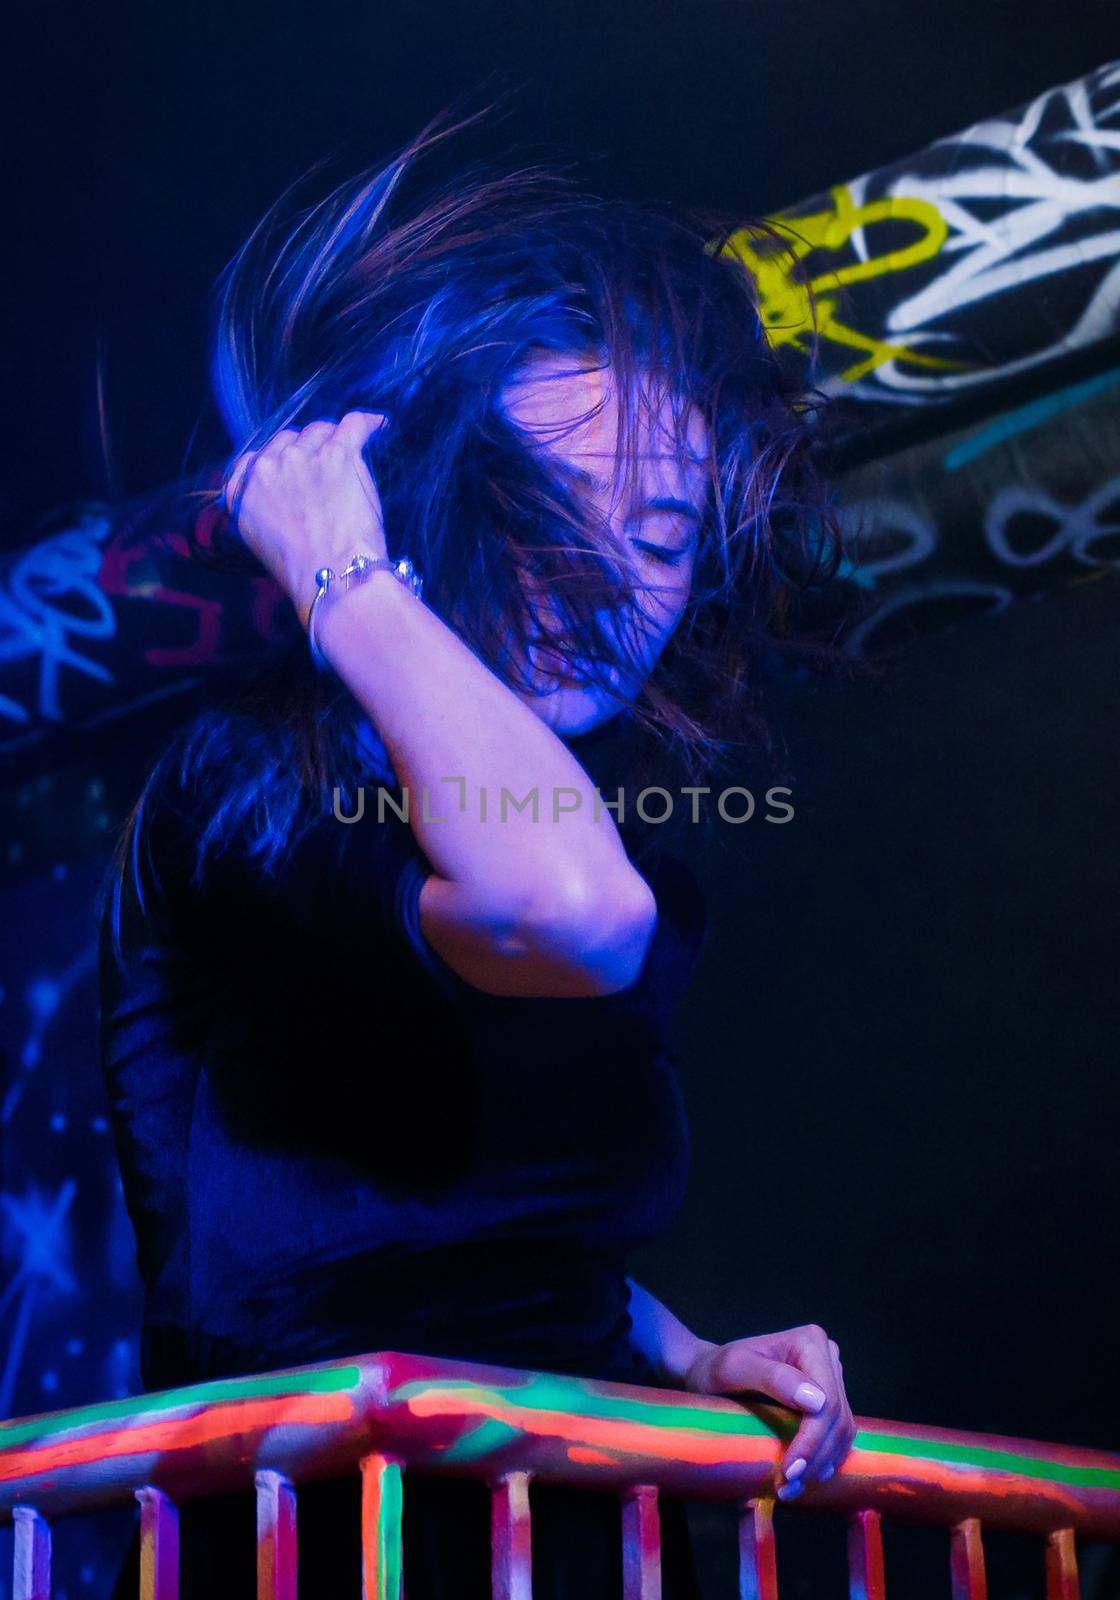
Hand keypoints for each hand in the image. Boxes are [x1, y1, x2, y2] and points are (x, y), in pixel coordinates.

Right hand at [222, 411, 389, 629]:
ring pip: (319, 430)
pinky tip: (380, 425)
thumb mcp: (261, 540)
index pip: (256, 458)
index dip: (278, 459)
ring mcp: (301, 457)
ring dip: (334, 439)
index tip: (294, 466)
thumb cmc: (303, 571)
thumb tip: (281, 495)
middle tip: (327, 468)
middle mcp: (266, 468)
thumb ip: (262, 508)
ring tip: (352, 454)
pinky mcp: (336, 454)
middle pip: (289, 439)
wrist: (331, 576)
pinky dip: (369, 423)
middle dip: (307, 450)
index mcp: (243, 491)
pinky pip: (353, 424)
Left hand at [683, 1322, 854, 1498]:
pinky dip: (823, 1459)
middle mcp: (827, 1357)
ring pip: (842, 1430)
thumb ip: (772, 1377)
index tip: (790, 1470)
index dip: (813, 1440)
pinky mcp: (828, 1401)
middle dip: (816, 1458)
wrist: (709, 1374)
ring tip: (791, 1486)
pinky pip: (838, 1435)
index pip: (826, 1400)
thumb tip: (816, 1402)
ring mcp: (831, 1379)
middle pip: (837, 1418)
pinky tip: (804, 1476)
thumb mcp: (734, 1368)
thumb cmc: (716, 1369)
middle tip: (787, 1487)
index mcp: (810, 1342)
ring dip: (821, 1464)